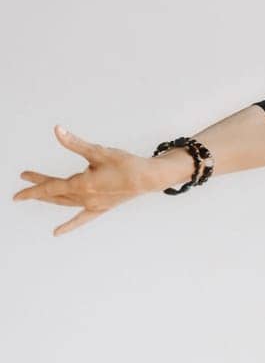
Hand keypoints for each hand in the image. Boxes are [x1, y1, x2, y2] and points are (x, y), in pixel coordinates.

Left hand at [12, 125, 163, 236]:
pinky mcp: (101, 208)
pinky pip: (81, 218)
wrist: (148, 178)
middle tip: (24, 179)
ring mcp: (92, 204)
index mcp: (82, 183)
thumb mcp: (98, 152)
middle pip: (55, 193)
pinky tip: (57, 232)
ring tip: (37, 194)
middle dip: (38, 187)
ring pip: (64, 203)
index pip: (51, 186)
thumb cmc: (126, 163)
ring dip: (49, 198)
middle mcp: (85, 197)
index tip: (19, 189)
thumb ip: (75, 143)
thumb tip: (57, 131)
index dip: (33, 186)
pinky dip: (69, 225)